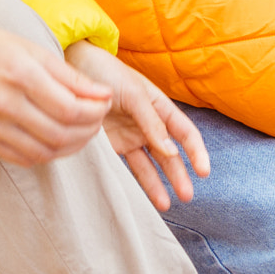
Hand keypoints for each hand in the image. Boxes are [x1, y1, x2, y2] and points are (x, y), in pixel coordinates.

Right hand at [0, 24, 110, 166]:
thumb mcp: (36, 51)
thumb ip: (72, 77)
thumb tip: (105, 94)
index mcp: (21, 75)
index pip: (70, 108)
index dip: (95, 112)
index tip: (105, 104)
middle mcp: (3, 103)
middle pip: (60, 134)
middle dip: (89, 130)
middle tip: (97, 120)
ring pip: (44, 152)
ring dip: (72, 146)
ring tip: (82, 131)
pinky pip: (22, 158)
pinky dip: (47, 154)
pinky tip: (57, 140)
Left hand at [64, 41, 210, 210]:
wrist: (70, 68)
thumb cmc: (106, 73)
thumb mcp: (134, 94)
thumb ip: (152, 123)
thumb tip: (172, 151)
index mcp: (159, 106)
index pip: (184, 132)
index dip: (196, 151)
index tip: (204, 171)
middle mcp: (148, 124)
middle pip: (169, 154)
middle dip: (179, 175)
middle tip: (188, 196)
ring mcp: (129, 136)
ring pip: (150, 165)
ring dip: (159, 184)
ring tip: (166, 205)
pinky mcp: (111, 146)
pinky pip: (126, 167)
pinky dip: (134, 183)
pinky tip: (142, 198)